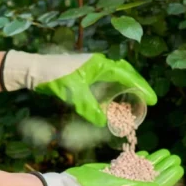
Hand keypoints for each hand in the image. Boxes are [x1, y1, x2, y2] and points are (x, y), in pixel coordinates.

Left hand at [1, 51, 156, 125]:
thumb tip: (105, 121)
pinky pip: (105, 81)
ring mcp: (91, 67)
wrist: (33, 69)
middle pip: (125, 74)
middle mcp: (98, 63)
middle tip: (148, 101)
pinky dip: (112, 91)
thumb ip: (90, 108)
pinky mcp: (84, 73)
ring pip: (115, 77)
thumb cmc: (54, 77)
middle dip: (137, 87)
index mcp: (100, 64)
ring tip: (134, 103)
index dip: (142, 88)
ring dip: (125, 90)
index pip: (127, 75)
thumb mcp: (74, 94)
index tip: (153, 100)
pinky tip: (113, 102)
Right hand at [39, 150, 183, 185]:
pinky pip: (130, 166)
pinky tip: (147, 153)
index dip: (168, 178)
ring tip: (166, 152)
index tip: (179, 168)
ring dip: (155, 161)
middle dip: (164, 167)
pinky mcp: (112, 173)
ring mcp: (120, 181)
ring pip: (142, 170)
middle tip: (176, 157)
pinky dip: (139, 160)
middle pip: (151, 178)